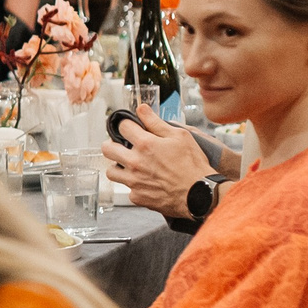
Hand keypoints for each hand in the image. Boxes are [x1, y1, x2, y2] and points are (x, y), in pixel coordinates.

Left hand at [101, 106, 220, 217]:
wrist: (201, 193)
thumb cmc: (193, 165)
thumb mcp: (180, 136)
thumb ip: (156, 122)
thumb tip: (142, 109)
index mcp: (145, 144)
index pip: (122, 127)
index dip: (126, 125)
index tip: (130, 128)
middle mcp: (135, 162)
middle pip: (107, 149)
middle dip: (113, 144)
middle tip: (123, 146)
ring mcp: (134, 181)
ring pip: (111, 171)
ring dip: (118, 166)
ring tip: (129, 165)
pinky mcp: (137, 197)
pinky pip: (126, 189)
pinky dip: (133, 185)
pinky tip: (145, 182)